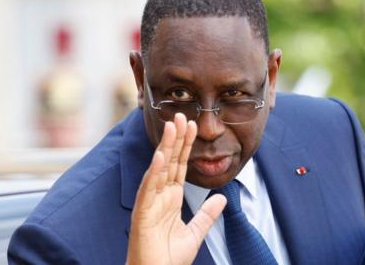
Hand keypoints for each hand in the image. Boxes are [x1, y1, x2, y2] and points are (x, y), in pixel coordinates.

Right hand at [126, 113, 226, 264]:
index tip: (192, 126)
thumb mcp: (195, 233)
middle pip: (169, 161)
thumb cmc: (169, 258)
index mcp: (170, 199)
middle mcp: (159, 196)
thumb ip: (207, 215)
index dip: (185, 146)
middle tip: (181, 115)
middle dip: (176, 138)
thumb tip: (222, 198)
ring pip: (158, 169)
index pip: (179, 166)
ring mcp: (150, 203)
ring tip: (172, 126)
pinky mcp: (142, 214)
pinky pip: (149, 190)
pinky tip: (160, 156)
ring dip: (165, 147)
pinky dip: (154, 173)